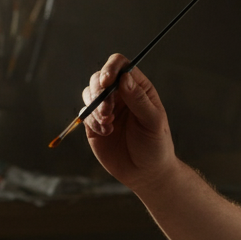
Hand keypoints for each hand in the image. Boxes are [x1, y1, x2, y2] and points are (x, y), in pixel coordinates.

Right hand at [83, 54, 176, 191]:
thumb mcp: (152, 122)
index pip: (121, 66)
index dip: (111, 68)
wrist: (145, 173)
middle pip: (100, 77)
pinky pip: (85, 113)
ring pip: (89, 93)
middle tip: (107, 113)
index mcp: (138, 88)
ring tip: (108, 124)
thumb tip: (123, 77)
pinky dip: (92, 121)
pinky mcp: (94, 123)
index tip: (107, 82)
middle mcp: (120, 94)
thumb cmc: (155, 145)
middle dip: (99, 92)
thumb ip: (139, 99)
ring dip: (95, 107)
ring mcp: (106, 108)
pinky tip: (107, 132)